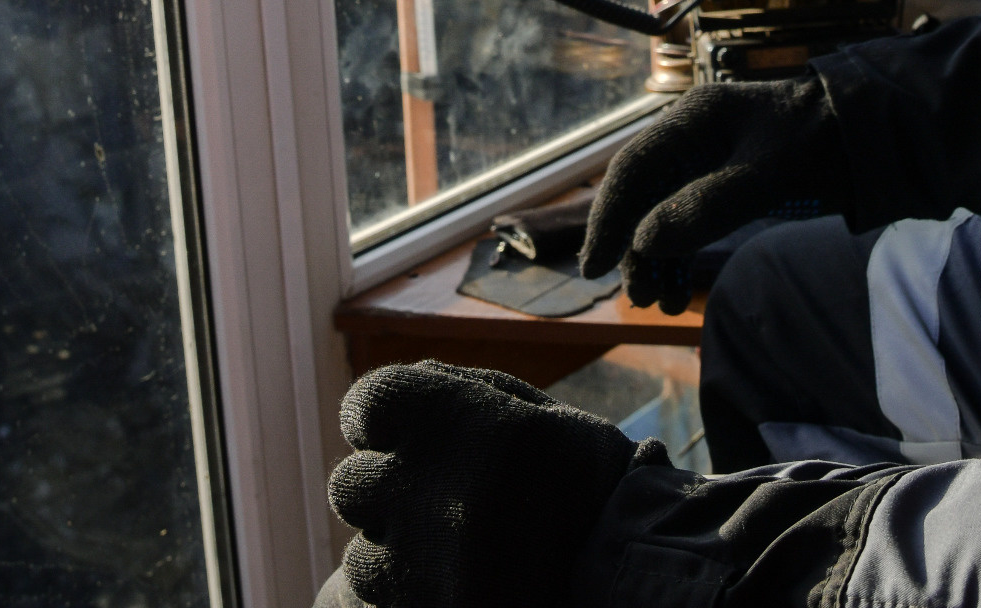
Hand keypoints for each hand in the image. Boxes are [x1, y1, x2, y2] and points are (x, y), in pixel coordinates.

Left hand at [326, 361, 646, 607]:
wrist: (631, 569)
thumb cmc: (584, 480)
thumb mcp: (532, 411)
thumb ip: (457, 392)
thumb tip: (390, 397)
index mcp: (454, 418)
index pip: (366, 405)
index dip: (378, 420)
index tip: (397, 436)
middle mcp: (426, 483)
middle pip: (348, 485)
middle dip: (384, 492)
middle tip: (434, 505)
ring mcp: (422, 557)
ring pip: (359, 555)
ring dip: (392, 552)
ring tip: (448, 555)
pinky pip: (384, 600)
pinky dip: (406, 593)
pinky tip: (452, 583)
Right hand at [578, 74, 846, 310]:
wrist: (867, 135)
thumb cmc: (819, 143)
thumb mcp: (764, 176)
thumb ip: (704, 207)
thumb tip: (645, 242)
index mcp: (692, 119)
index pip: (632, 169)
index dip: (609, 218)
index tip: (595, 265)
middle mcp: (690, 136)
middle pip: (640, 193)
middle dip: (632, 246)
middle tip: (636, 294)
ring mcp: (705, 158)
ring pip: (659, 212)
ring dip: (655, 257)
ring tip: (660, 303)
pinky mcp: (722, 182)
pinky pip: (684, 219)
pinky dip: (678, 253)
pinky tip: (677, 289)